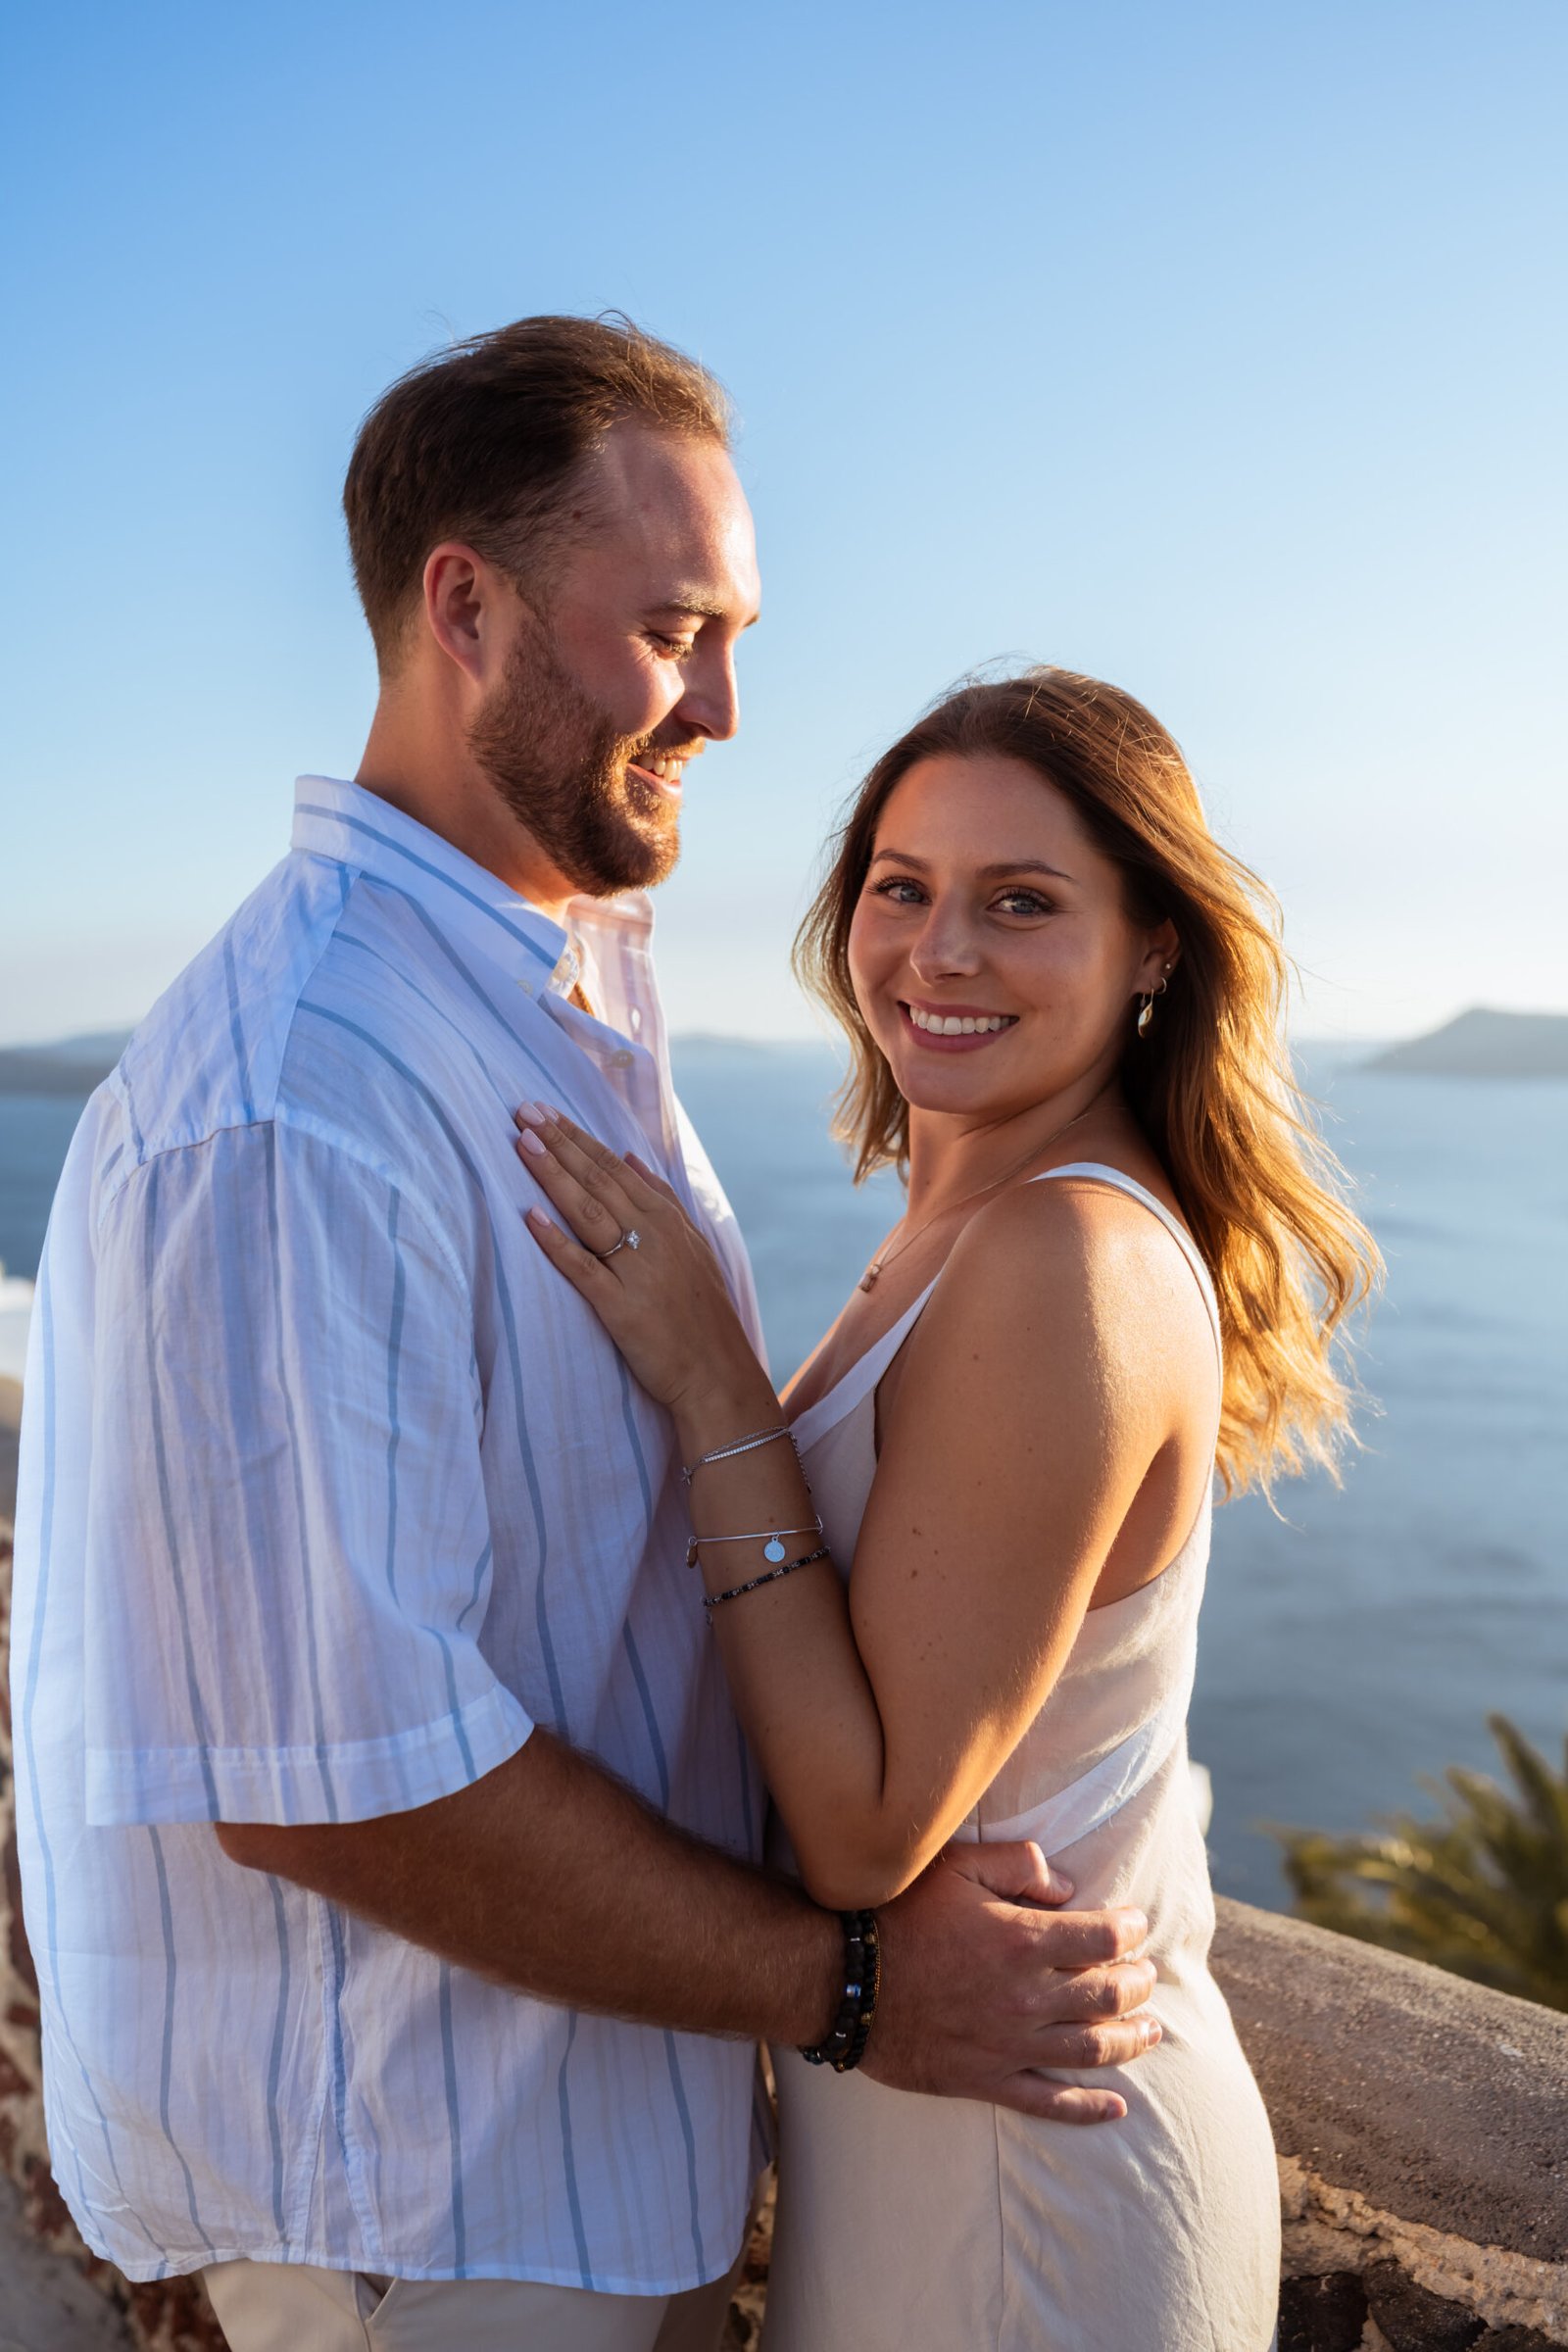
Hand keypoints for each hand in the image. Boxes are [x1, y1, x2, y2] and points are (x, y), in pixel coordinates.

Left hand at [514, 1104, 774, 1432]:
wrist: (719, 1375)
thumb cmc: (702, 1315)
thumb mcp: (693, 1247)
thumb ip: (662, 1200)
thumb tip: (632, 1156)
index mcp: (668, 1221)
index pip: (614, 1168)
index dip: (577, 1138)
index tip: (545, 1111)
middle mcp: (653, 1237)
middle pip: (598, 1180)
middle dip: (559, 1143)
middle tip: (524, 1109)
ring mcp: (637, 1270)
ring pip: (588, 1212)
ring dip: (554, 1175)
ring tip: (522, 1143)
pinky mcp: (621, 1307)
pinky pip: (582, 1268)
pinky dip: (555, 1241)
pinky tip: (530, 1217)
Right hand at [863, 1843, 1159, 2123]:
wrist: (844, 1979)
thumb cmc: (899, 1914)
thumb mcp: (956, 1865)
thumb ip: (1018, 1864)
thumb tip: (1067, 1886)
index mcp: (1022, 1939)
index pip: (1104, 1938)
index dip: (1130, 1929)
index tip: (1136, 1924)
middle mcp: (1026, 1996)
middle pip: (1108, 1995)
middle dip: (1137, 1983)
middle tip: (1145, 1974)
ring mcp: (1010, 2044)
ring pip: (1092, 2049)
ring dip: (1131, 2039)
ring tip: (1152, 2030)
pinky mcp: (987, 2080)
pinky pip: (1050, 2101)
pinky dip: (1089, 2109)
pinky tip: (1116, 2106)